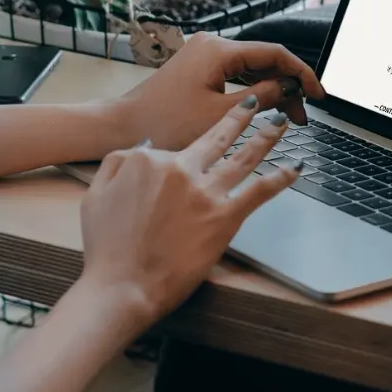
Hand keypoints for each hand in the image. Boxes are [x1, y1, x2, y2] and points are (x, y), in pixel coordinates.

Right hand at [79, 96, 299, 327]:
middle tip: (255, 104)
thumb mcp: (96, 194)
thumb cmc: (107, 248)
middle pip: (218, 137)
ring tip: (281, 123)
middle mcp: (182, 169)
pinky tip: (295, 167)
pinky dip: (280, 177)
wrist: (121, 287)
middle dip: (240, 117)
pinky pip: (259, 190)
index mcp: (150, 160)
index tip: (189, 160)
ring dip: (266, 136)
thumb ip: (118, 163)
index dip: (182, 158)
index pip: (176, 148)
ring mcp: (206, 192)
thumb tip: (144, 147)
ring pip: (244, 156)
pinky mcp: (225, 217)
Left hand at [114, 32, 323, 151]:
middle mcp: (212, 45)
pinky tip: (266, 109)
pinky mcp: (199, 68)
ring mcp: (204, 55)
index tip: (318, 94)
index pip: (275, 53)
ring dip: (272, 91)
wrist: (122, 127)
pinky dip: (253, 91)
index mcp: (219, 49)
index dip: (301, 73)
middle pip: (265, 60)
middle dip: (288, 86)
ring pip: (252, 68)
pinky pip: (236, 74)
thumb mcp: (220, 115)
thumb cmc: (164, 123)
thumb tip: (289, 89)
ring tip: (289, 118)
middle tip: (303, 115)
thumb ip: (261, 98)